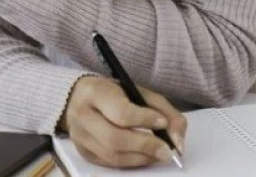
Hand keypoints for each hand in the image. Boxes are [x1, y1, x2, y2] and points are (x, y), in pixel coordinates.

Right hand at [60, 77, 187, 168]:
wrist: (77, 98)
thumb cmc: (113, 94)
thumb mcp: (139, 92)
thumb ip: (164, 111)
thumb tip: (178, 142)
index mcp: (95, 93)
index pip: (121, 113)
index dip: (145, 120)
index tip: (162, 123)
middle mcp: (82, 115)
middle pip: (115, 139)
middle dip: (146, 146)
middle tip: (167, 151)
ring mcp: (79, 136)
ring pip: (113, 156)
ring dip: (141, 158)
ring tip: (157, 154)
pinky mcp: (83, 152)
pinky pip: (110, 164)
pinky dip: (131, 163)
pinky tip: (143, 156)